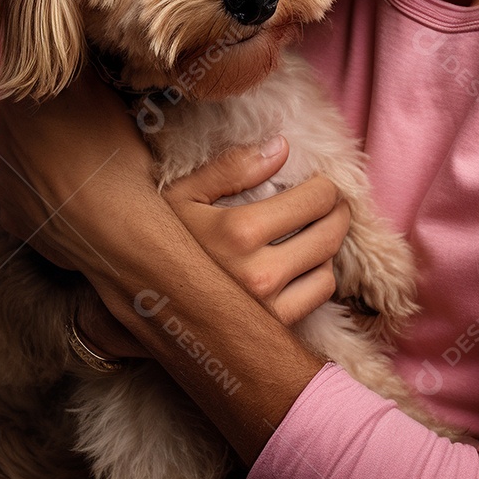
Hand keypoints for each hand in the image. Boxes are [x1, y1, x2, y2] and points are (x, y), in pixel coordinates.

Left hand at [0, 63, 158, 276]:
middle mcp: (0, 142)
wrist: (115, 230)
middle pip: (23, 122)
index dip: (55, 91)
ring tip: (82, 169)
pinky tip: (70, 197)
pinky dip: (42, 193)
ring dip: (44, 159)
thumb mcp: (101, 95)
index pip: (28, 85)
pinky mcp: (9, 216)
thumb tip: (67, 49)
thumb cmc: (112, 157)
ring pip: (23, 158)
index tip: (79, 100)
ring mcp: (2, 182)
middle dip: (47, 124)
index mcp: (15, 106)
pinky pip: (24, 195)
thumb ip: (75, 66)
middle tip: (85, 133)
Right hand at [163, 139, 350, 325]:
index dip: (325, 186)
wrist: (141, 304)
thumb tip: (281, 147)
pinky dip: (318, 276)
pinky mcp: (272, 332)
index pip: (315, 199)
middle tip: (330, 203)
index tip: (319, 183)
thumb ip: (232, 167)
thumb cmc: (162, 240)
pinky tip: (300, 264)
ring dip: (327, 245)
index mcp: (237, 232)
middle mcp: (258, 275)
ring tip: (312, 231)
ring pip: (328, 266)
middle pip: (330, 233)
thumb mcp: (183, 194)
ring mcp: (267, 309)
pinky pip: (318, 296)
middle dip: (337, 212)